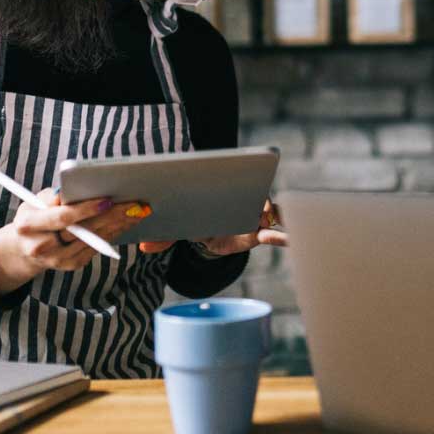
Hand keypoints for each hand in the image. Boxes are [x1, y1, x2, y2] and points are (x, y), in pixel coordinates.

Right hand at [0, 188, 150, 295]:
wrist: (25, 246)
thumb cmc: (34, 215)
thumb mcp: (35, 201)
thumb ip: (53, 196)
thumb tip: (76, 187)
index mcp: (28, 225)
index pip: (62, 218)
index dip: (85, 209)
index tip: (107, 200)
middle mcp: (41, 246)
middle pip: (82, 231)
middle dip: (111, 216)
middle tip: (134, 205)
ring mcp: (56, 260)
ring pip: (93, 241)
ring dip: (118, 226)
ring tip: (136, 212)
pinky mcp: (71, 265)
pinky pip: (96, 248)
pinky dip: (112, 234)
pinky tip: (125, 223)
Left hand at [138, 199, 287, 256]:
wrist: (207, 230)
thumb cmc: (194, 221)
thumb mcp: (179, 227)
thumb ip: (164, 236)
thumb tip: (143, 248)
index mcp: (224, 192)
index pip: (237, 185)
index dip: (240, 188)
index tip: (243, 196)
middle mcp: (242, 200)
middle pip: (257, 197)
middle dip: (262, 204)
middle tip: (262, 213)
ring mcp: (253, 216)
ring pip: (271, 213)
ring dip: (275, 218)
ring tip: (274, 227)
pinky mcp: (259, 234)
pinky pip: (276, 233)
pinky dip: (284, 236)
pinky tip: (290, 240)